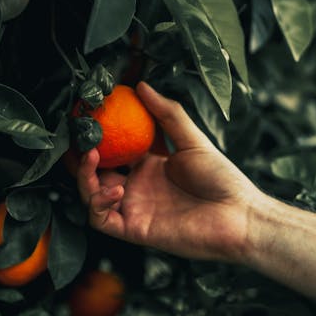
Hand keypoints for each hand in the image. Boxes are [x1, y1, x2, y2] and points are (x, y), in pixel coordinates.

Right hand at [77, 82, 265, 260]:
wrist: (239, 216)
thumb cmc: (222, 179)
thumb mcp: (192, 140)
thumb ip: (167, 114)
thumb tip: (141, 86)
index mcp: (149, 165)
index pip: (114, 150)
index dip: (98, 137)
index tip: (87, 117)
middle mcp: (137, 186)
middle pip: (96, 172)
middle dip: (80, 157)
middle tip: (76, 138)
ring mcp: (134, 208)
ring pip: (91, 195)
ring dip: (84, 177)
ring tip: (91, 156)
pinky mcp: (135, 230)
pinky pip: (102, 219)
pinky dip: (99, 203)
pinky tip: (116, 189)